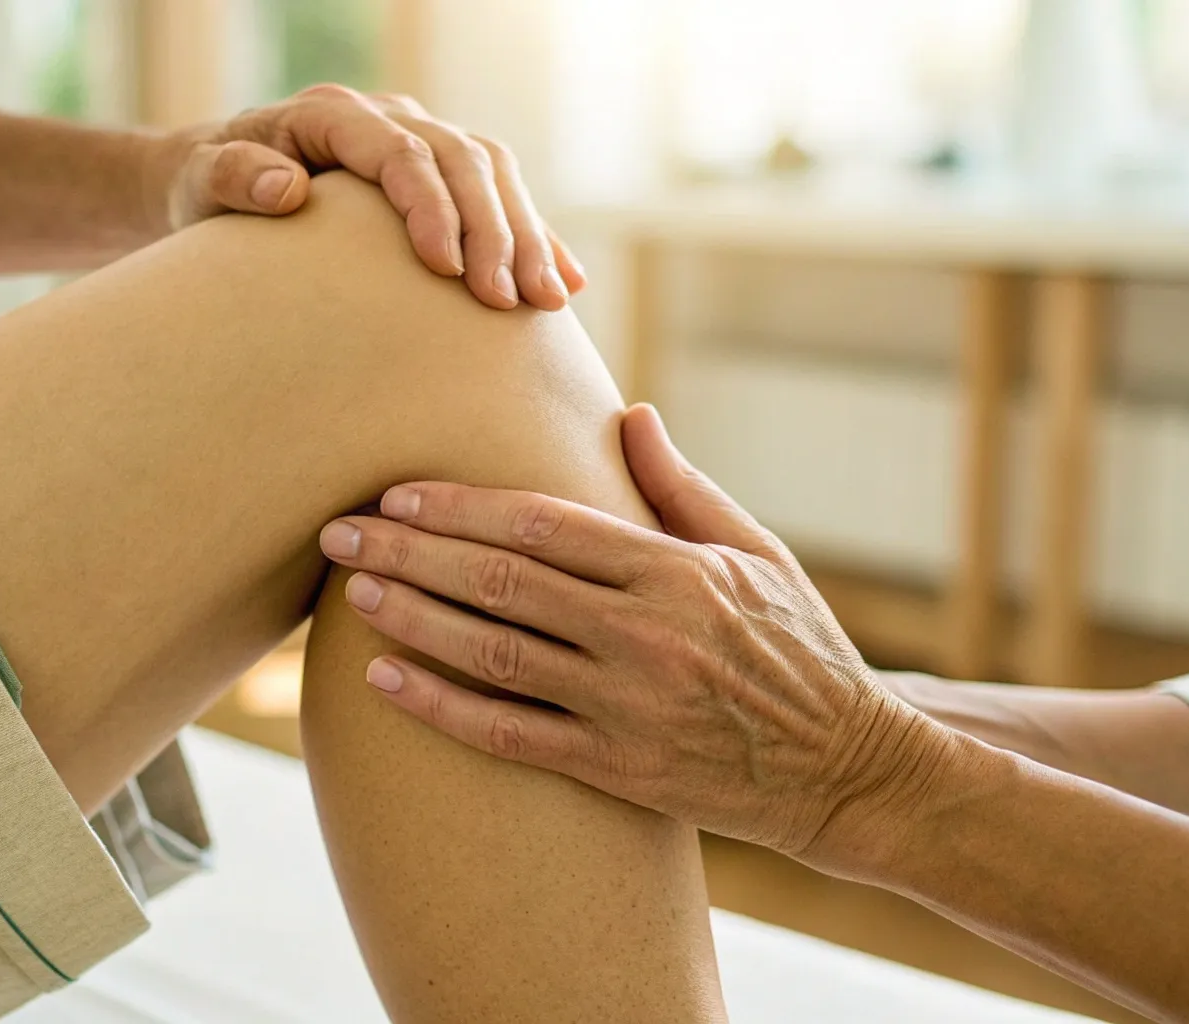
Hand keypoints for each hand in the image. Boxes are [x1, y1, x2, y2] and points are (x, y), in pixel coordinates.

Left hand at [150, 84, 584, 310]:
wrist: (218, 184)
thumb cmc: (204, 190)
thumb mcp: (201, 184)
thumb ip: (233, 177)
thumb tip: (287, 187)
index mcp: (334, 113)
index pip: (400, 152)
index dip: (432, 207)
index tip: (448, 271)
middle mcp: (387, 117)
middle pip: (462, 160)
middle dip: (495, 231)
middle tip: (508, 302)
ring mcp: (420, 141)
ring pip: (494, 176)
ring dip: (528, 238)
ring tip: (547, 303)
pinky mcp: (440, 176)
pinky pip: (501, 197)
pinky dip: (536, 239)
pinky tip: (564, 286)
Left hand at [316, 405, 964, 873]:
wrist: (849, 770)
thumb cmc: (800, 650)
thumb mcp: (757, 553)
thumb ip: (681, 489)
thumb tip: (628, 413)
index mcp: (674, 572)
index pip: (543, 523)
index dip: (460, 507)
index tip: (397, 494)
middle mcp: (645, 635)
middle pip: (501, 582)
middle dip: (410, 555)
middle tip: (339, 532)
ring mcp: (628, 706)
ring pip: (495, 655)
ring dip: (414, 621)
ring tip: (353, 593)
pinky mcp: (618, 770)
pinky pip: (511, 737)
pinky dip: (442, 708)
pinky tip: (385, 681)